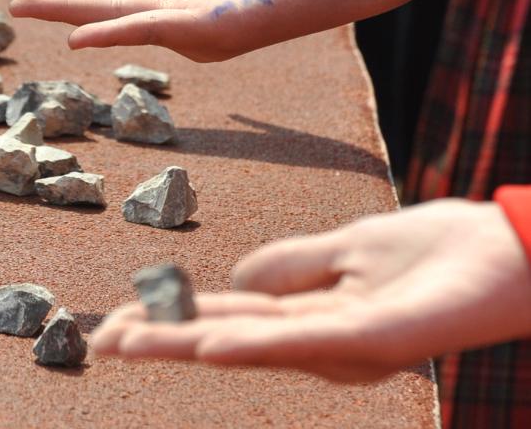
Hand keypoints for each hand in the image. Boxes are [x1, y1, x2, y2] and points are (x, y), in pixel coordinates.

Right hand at [91, 199, 530, 380]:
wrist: (506, 253)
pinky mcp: (379, 336)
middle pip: (228, 336)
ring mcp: (348, 340)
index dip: (174, 318)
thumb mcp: (350, 247)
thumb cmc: (436, 253)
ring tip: (130, 342)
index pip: (228, 317)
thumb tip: (232, 283)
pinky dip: (254, 343)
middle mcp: (322, 335)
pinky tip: (208, 344)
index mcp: (313, 311)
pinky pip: (308, 339)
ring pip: (254, 343)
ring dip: (188, 343)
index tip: (118, 318)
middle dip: (164, 339)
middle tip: (100, 340)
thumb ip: (293, 263)